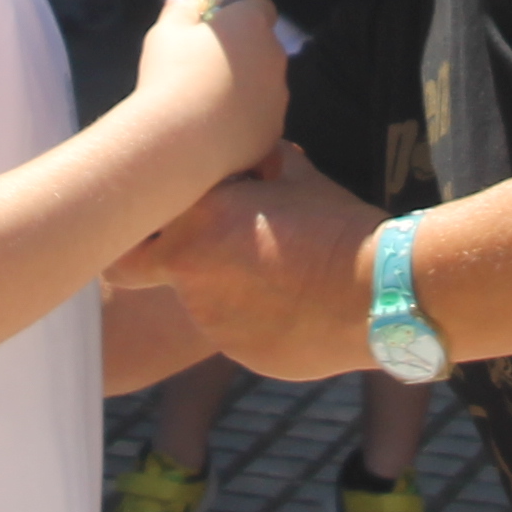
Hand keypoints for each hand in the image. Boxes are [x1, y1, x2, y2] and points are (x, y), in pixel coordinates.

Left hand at [106, 141, 382, 379]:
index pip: (132, 226)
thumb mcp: (295, 176)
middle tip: (214, 248)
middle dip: (174, 258)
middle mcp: (189, 273)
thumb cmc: (336, 223)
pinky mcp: (239, 354)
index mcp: (195, 219)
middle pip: (148, 269)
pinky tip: (297, 305)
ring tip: (280, 274)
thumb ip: (259, 166)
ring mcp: (211, 320)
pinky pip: (236, 332)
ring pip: (200, 302)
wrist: (378, 292)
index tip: (172, 216)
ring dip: (225, 289)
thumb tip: (257, 156)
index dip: (152, 220)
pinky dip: (256, 321)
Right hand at [131, 0, 291, 180]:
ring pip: (265, 85)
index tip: (215, 30)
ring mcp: (278, 96)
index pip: (260, 7)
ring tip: (208, 105)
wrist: (180, 139)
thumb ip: (180, 9)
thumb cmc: (171, 75)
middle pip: (264, 47)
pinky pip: (262, 118)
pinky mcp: (274, 129)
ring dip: (246, 88)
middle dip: (243, 54)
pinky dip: (245, 121)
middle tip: (207, 69)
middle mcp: (274, 56)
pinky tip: (216, 130)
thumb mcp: (165, 34)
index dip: (240, 16)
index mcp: (252, 24)